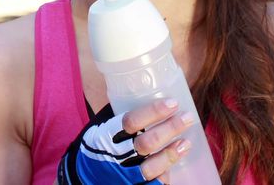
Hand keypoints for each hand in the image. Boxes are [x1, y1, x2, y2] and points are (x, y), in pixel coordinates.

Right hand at [57, 99, 193, 184]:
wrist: (86, 177)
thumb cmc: (99, 148)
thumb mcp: (103, 131)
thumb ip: (122, 121)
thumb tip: (151, 97)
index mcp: (109, 135)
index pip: (131, 121)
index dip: (153, 112)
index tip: (172, 103)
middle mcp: (117, 155)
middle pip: (146, 143)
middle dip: (169, 129)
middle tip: (187, 118)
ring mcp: (126, 174)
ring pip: (152, 166)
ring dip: (171, 154)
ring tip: (186, 142)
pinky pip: (153, 183)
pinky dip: (166, 173)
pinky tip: (176, 163)